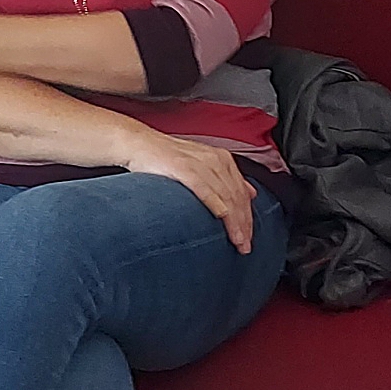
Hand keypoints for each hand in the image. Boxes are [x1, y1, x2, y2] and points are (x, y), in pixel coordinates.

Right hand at [119, 128, 255, 253]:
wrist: (140, 143)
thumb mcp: (203, 166)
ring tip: (237, 240)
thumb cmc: (168, 158)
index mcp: (222, 160)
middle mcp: (215, 160)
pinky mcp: (183, 167)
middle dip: (244, 224)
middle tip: (245, 246)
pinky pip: (203, 188)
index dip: (248, 218)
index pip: (242, 193)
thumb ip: (226, 179)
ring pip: (225, 195)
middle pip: (237, 197)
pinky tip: (221, 217)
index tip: (249, 237)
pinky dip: (215, 203)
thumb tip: (250, 193)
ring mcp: (200, 163)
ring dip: (233, 221)